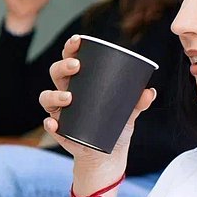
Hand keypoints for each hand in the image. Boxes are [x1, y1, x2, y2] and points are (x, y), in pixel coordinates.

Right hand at [39, 35, 155, 182]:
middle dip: (62, 66)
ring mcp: (61, 112)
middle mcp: (66, 93)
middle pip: (56, 73)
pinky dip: (50, 124)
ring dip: (54, 95)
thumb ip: (138, 103)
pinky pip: (50, 125)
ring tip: (68, 98)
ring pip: (47, 97)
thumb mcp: (129, 114)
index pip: (71, 59)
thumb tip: (150, 92)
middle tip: (76, 66)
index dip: (71, 48)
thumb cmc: (116, 127)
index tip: (78, 40)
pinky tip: (55, 123)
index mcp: (81, 82)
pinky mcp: (60, 131)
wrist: (109, 156)